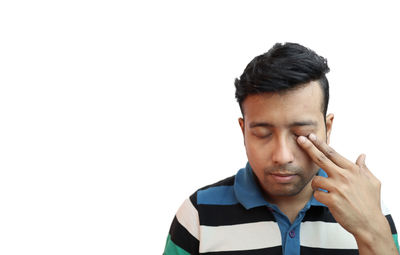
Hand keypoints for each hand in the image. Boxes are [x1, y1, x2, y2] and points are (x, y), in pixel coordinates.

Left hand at [297, 134, 397, 253]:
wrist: (370, 224)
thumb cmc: (371, 203)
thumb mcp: (372, 182)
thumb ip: (364, 168)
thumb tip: (362, 156)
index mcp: (353, 171)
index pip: (333, 154)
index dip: (321, 144)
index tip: (311, 136)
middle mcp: (344, 177)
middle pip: (321, 159)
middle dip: (309, 147)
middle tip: (300, 139)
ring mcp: (337, 188)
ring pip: (316, 180)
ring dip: (317, 185)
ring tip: (327, 191)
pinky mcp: (332, 200)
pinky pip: (317, 194)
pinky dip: (320, 197)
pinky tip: (329, 201)